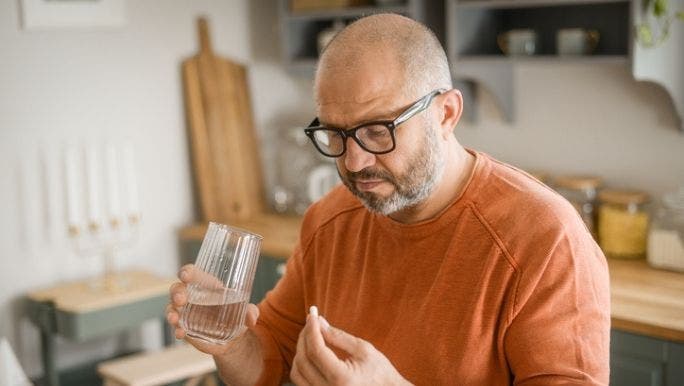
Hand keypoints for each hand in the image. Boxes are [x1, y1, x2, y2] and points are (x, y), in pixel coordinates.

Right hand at [165, 264, 259, 355]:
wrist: (233, 339)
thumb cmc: (237, 316)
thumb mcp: (245, 312)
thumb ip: (250, 312)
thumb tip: (253, 317)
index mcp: (206, 285)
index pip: (192, 273)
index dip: (187, 272)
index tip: (186, 275)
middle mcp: (192, 297)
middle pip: (177, 288)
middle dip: (177, 292)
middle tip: (181, 300)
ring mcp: (186, 312)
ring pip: (172, 307)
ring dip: (171, 312)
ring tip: (175, 319)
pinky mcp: (184, 327)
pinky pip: (176, 326)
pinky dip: (177, 329)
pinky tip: (180, 333)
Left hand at [290, 310, 410, 385]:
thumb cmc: (380, 372)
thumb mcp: (363, 350)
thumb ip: (338, 336)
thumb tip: (317, 321)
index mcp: (341, 378)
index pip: (316, 350)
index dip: (311, 328)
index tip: (313, 313)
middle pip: (303, 360)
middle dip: (304, 336)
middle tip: (312, 321)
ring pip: (297, 373)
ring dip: (300, 351)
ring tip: (312, 335)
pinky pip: (300, 382)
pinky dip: (301, 365)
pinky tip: (310, 352)